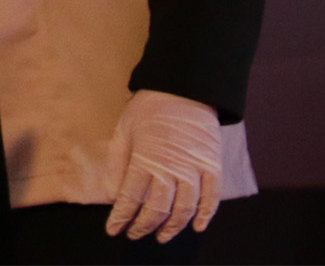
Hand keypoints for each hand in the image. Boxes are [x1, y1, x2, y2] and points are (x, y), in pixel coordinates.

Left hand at [104, 89, 222, 242]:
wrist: (183, 88)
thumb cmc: (149, 107)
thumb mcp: (124, 128)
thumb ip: (117, 161)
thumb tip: (111, 191)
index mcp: (145, 159)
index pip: (130, 198)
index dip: (121, 217)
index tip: (113, 229)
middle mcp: (170, 169)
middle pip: (156, 209)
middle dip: (143, 226)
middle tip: (134, 234)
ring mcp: (194, 169)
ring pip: (183, 209)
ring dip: (171, 227)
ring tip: (161, 236)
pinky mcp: (212, 166)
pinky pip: (211, 198)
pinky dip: (205, 215)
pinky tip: (196, 227)